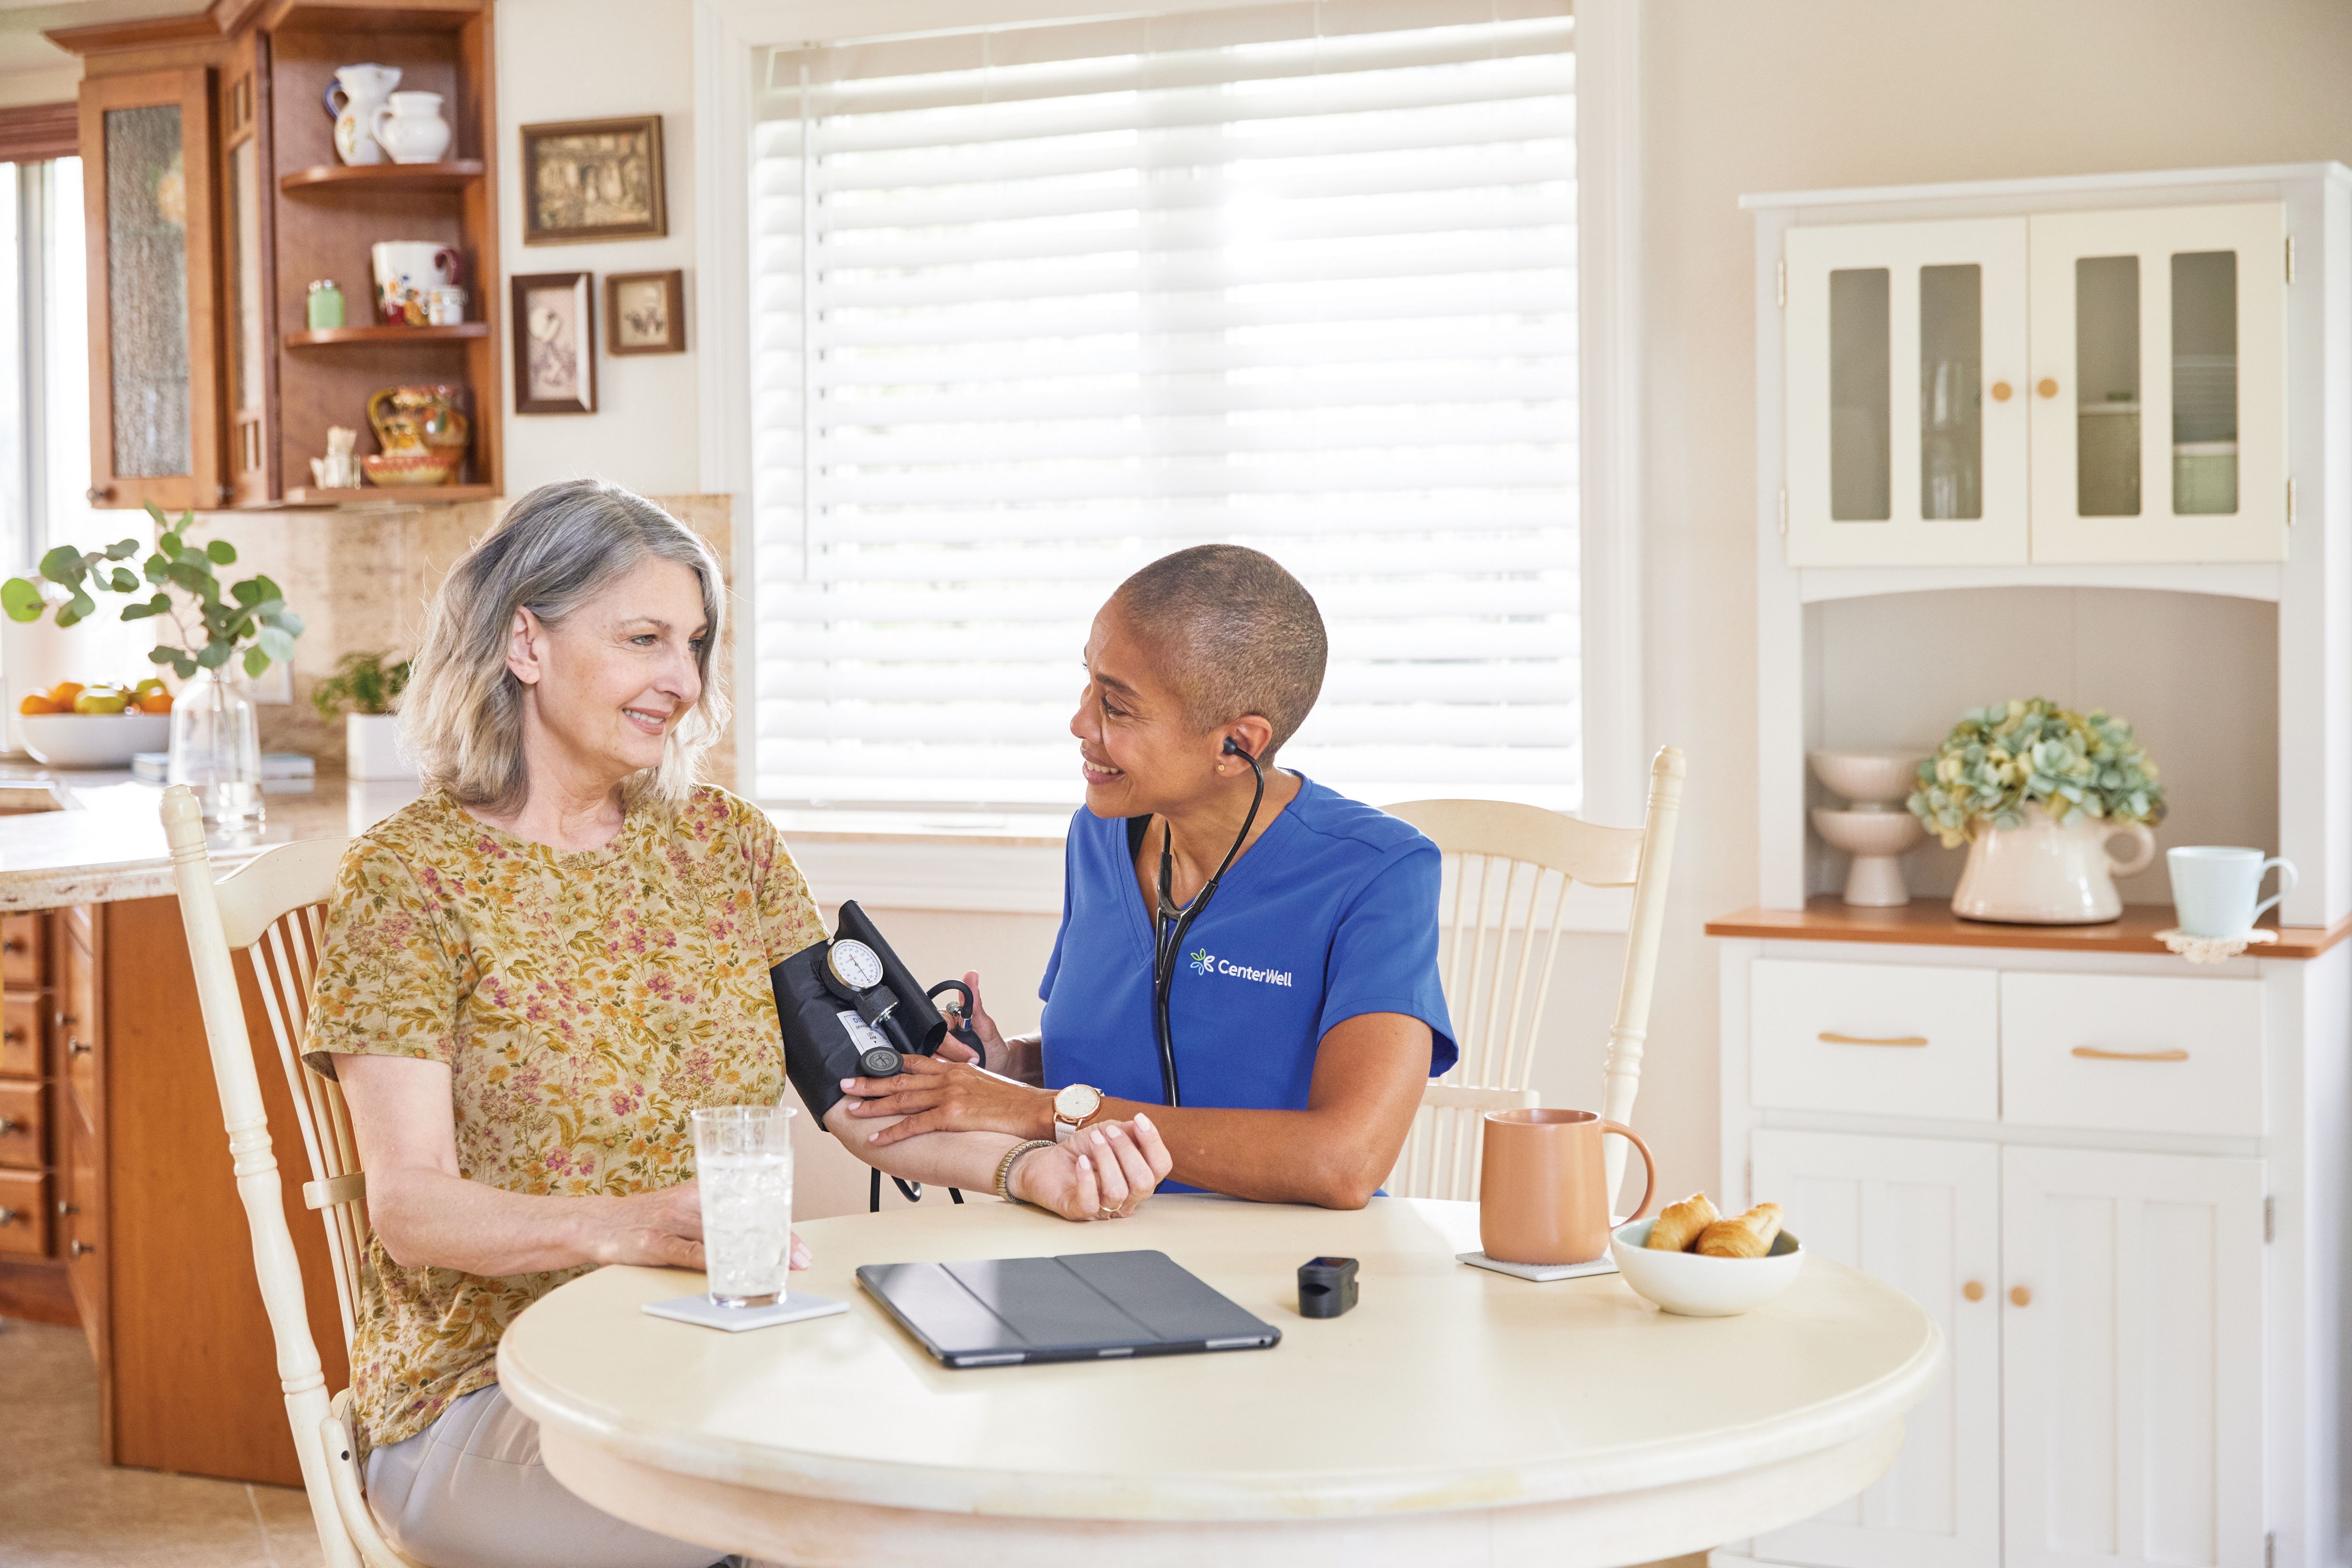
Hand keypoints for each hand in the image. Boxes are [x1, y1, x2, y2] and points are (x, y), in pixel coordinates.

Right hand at [579, 1182, 810, 1271]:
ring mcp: (672, 1221)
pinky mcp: (654, 1242)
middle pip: (743, 1219)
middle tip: (799, 1261)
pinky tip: (728, 1276)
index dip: (779, 1226)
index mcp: (704, 1190)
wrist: (597, 1222)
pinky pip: (689, 1253)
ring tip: (774, 1273)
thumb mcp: (686, 1208)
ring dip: (750, 1256)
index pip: (751, 1205)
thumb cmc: (648, 1217)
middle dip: (774, 1242)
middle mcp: (692, 1201)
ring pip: (721, 1236)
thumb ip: (716, 1217)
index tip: (800, 1248)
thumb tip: (755, 1237)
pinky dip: (712, 1266)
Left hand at [841, 1052, 1053, 1144]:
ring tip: (853, 1108)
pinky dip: (893, 1131)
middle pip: (901, 1078)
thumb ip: (961, 1082)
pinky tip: (877, 1137)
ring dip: (874, 1104)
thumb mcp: (983, 1082)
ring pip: (902, 1098)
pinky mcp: (952, 1114)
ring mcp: (949, 1094)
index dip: (889, 1065)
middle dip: (871, 1082)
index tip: (869, 1066)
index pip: (916, 1062)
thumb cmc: (1013, 1101)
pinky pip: (915, 1124)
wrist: (1033, 1109)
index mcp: (955, 1068)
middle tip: (847, 1085)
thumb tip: (948, 1090)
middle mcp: (948, 1077)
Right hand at [934, 970, 1005, 1065]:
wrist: (999, 1068)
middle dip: (956, 1055)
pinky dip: (947, 1072)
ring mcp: (935, 1050)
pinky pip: (931, 1069)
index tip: (970, 1051)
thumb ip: (975, 1003)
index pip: (938, 1026)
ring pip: (930, 1059)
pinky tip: (960, 1071)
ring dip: (952, 1065)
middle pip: (933, 1044)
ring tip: (970, 1064)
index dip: (952, 1042)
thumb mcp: (986, 1025)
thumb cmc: (993, 1045)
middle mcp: (938, 1032)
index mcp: (947, 1019)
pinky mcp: (936, 1066)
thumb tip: (971, 975)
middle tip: (975, 1058)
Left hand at [1010, 1117, 1171, 1220]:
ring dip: (1106, 1159)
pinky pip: (1090, 1202)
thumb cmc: (1082, 1151)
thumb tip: (1142, 1125)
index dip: (1153, 1143)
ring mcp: (1104, 1208)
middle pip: (1144, 1182)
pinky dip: (1086, 1178)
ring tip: (1094, 1141)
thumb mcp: (1107, 1133)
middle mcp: (1128, 1197)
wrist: (1048, 1163)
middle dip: (1127, 1150)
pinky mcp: (1079, 1212)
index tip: (1139, 1120)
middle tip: (1108, 1132)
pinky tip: (1081, 1162)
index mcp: (1140, 1177)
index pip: (1161, 1167)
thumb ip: (1128, 1130)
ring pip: (1118, 1192)